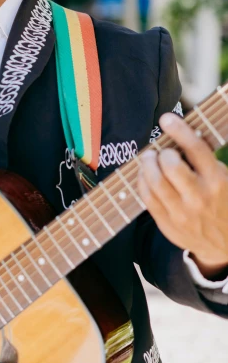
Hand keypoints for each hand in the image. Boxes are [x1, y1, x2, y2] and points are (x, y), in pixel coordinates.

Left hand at [137, 112, 227, 273]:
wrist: (224, 244)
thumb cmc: (222, 202)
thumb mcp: (225, 178)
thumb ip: (205, 159)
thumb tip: (183, 133)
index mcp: (217, 180)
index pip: (196, 149)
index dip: (179, 130)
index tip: (166, 118)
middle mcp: (199, 196)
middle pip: (170, 165)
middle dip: (161, 153)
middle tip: (160, 151)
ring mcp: (181, 212)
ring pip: (154, 181)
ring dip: (147, 164)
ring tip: (150, 159)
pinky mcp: (167, 223)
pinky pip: (146, 197)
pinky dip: (142, 180)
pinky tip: (146, 175)